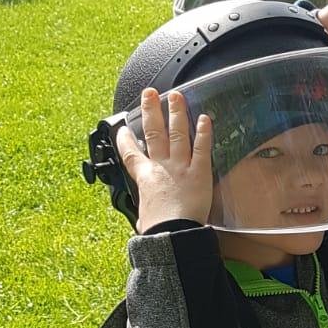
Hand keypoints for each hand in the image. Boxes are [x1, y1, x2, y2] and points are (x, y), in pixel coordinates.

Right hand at [116, 88, 214, 232]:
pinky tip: (205, 118)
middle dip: (151, 110)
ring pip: (177, 133)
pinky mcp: (200, 172)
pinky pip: (201, 148)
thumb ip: (145, 212)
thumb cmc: (158, 229)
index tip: (122, 129)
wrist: (173, 233)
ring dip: (176, 112)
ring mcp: (180, 166)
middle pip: (154, 132)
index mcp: (143, 177)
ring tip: (175, 96)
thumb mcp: (143, 217)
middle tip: (150, 93)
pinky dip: (204, 132)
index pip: (130, 153)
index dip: (124, 139)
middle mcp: (161, 166)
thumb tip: (144, 220)